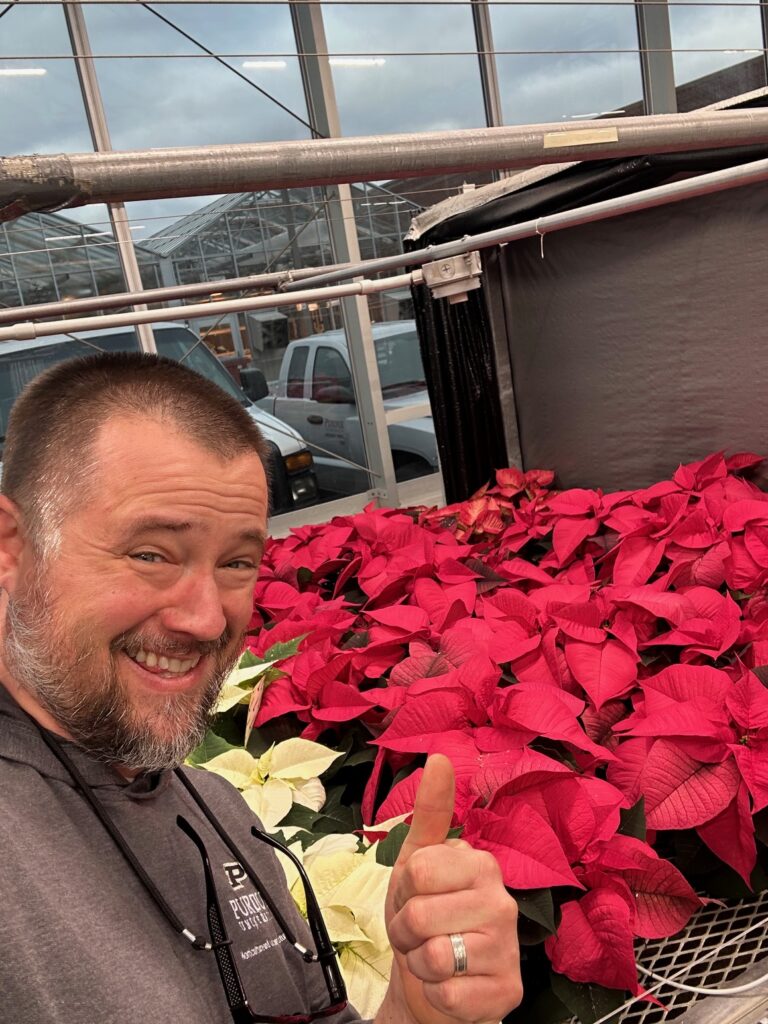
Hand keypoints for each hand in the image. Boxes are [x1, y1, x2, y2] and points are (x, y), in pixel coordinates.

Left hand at [379, 755, 521, 1023]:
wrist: (432, 983)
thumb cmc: (426, 919)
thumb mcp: (418, 861)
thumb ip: (430, 811)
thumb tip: (439, 757)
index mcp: (481, 864)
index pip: (417, 870)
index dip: (404, 890)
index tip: (417, 896)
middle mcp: (503, 902)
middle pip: (420, 915)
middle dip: (406, 931)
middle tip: (421, 934)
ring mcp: (509, 949)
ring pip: (434, 957)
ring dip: (419, 964)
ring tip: (433, 958)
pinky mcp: (507, 993)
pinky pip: (448, 994)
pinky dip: (435, 994)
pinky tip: (449, 986)